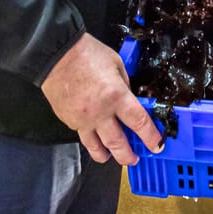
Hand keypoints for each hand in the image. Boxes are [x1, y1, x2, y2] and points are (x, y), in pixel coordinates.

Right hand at [40, 32, 162, 164]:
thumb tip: (129, 100)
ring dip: (108, 156)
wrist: (56, 54)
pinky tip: (95, 140)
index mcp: (116, 96)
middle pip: (118, 144)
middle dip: (128, 156)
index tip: (156, 146)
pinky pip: (82, 136)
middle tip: (135, 159)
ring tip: (114, 157)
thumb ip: (125, 86)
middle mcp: (100, 113)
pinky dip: (91, 141)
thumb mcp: (117, 65)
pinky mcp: (68, 121)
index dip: (150, 137)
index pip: (139, 123)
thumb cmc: (87, 54)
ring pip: (96, 147)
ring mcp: (82, 120)